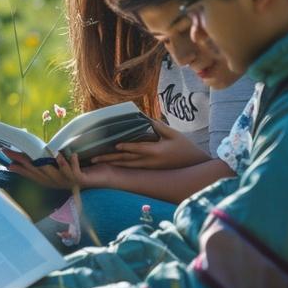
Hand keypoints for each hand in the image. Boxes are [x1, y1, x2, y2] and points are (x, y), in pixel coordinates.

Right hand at [6, 149, 104, 190]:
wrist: (103, 178)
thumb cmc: (82, 170)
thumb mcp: (61, 165)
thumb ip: (47, 161)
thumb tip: (33, 154)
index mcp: (50, 180)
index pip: (31, 172)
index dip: (19, 166)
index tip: (6, 159)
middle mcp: (57, 182)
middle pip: (39, 171)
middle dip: (26, 162)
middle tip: (15, 153)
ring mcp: (68, 181)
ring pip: (55, 172)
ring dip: (49, 163)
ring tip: (42, 154)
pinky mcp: (81, 179)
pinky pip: (75, 171)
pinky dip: (73, 162)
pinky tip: (71, 155)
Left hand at [90, 119, 209, 168]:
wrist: (194, 165)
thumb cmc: (184, 147)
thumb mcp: (174, 134)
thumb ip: (159, 126)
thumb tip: (144, 118)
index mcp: (156, 152)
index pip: (138, 149)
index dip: (127, 147)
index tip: (115, 145)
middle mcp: (149, 162)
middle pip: (126, 160)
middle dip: (109, 159)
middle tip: (93, 159)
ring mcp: (148, 167)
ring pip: (126, 165)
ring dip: (111, 163)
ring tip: (95, 161)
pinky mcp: (148, 169)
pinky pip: (130, 167)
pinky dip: (119, 164)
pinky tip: (109, 162)